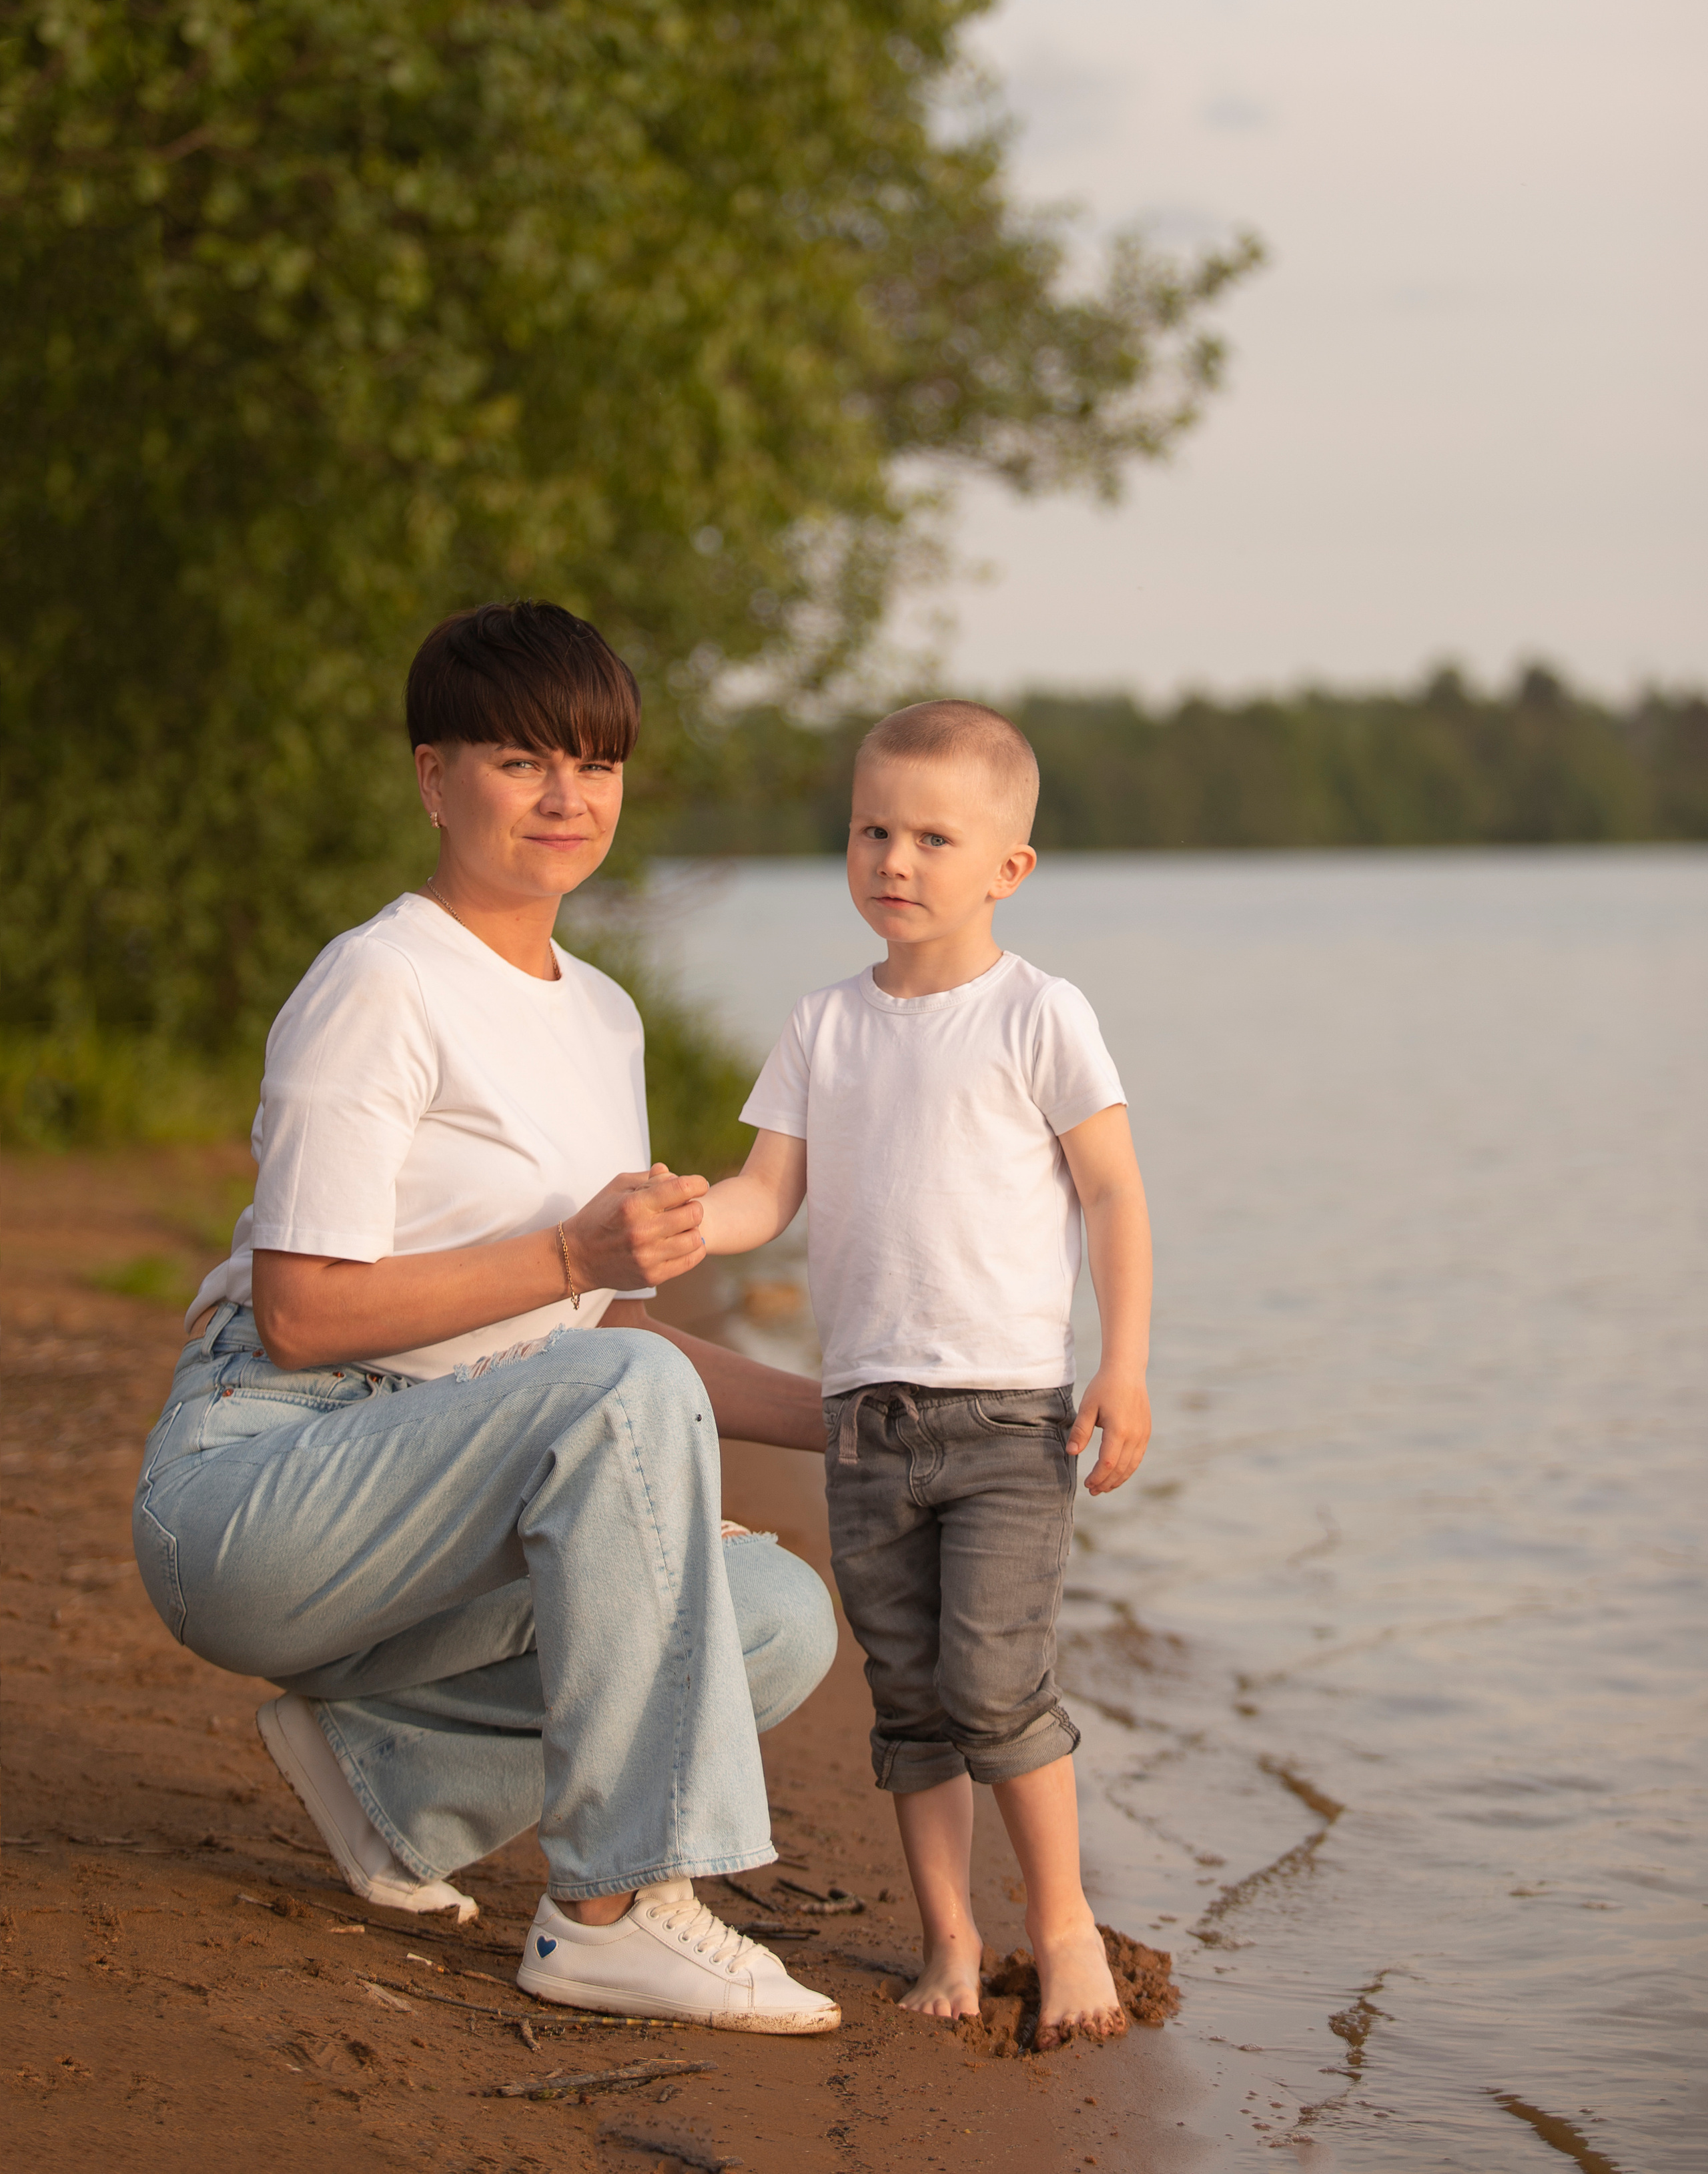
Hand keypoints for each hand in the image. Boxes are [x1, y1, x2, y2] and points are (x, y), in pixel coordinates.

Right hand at [562, 1163, 707, 1291]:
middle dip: (694, 1206)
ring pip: (695, 1238)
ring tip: (681, 1227)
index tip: (698, 1185)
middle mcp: (642, 1231)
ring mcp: (647, 1256)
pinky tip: (684, 1241)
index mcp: (633, 1205)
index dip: (698, 1183)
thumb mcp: (617, 1188)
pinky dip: (694, 1248)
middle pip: (694, 1213)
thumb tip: (675, 1175)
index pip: (682, 1188)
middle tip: (685, 1207)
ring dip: (692, 1229)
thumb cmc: (599, 1216)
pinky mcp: (652, 1276)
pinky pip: (690, 1260)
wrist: (576, 1257)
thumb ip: (649, 1178)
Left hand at [1066, 1369, 1150, 1494]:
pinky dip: (1128, 1469)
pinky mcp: (1146, 1432)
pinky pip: (1138, 1457)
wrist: (1127, 1371)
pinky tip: (1117, 1473)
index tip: (1087, 1484)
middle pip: (1121, 1468)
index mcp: (1119, 1430)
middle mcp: (1134, 1435)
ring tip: (1104, 1487)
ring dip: (1118, 1479)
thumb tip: (1071, 1453)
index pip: (1108, 1463)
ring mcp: (1143, 1434)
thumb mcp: (1087, 1407)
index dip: (1097, 1477)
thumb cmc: (1103, 1388)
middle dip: (1106, 1483)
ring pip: (1132, 1466)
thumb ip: (1080, 1431)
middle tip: (1093, 1491)